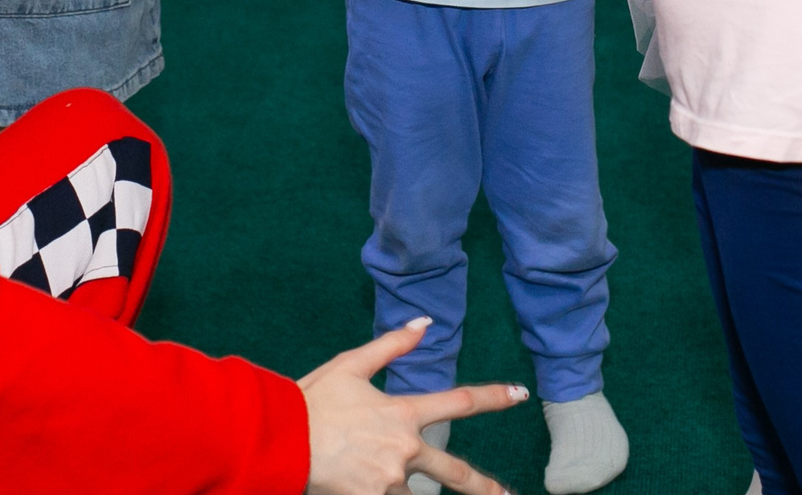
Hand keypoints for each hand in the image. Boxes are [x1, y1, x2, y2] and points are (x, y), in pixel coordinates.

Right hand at [301, 319, 525, 494]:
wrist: (280, 441)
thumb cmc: (313, 401)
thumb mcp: (351, 365)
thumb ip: (392, 346)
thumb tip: (425, 323)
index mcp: (403, 413)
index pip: (460, 401)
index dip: (494, 396)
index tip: (520, 394)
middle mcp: (404, 450)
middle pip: (457, 473)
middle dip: (486, 487)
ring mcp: (389, 481)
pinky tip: (390, 494)